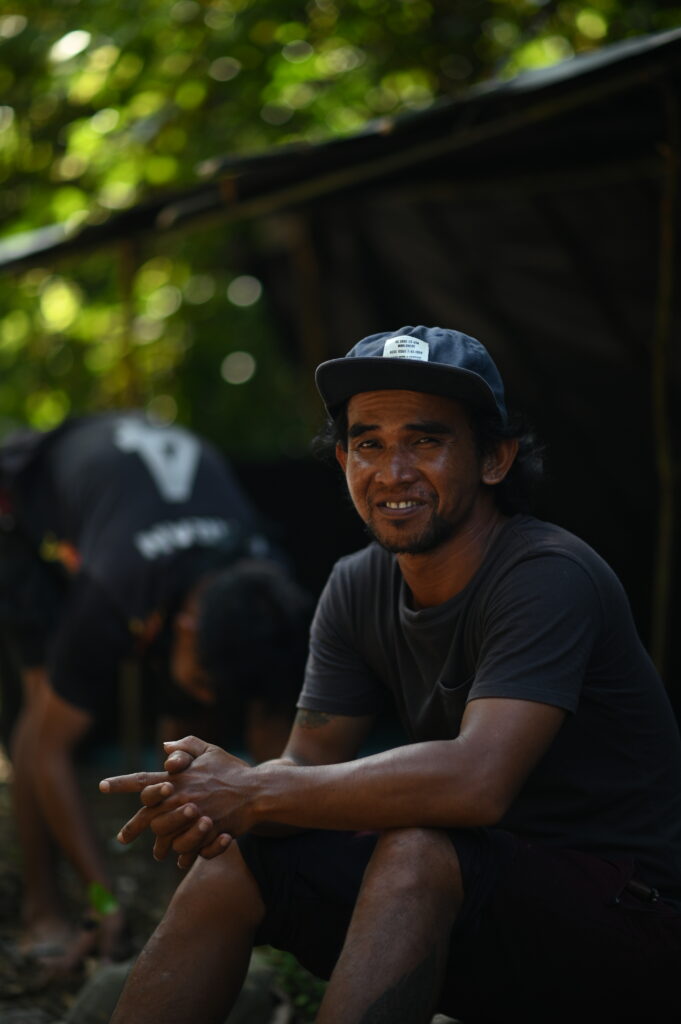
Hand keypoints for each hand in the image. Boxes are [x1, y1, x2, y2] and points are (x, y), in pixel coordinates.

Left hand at [99, 736, 253, 864]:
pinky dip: (182, 855)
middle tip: (122, 839)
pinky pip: (186, 849)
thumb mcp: (210, 750)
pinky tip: (179, 859)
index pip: (143, 781)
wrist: (257, 791)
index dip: (120, 784)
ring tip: (156, 852)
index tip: (101, 786)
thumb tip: (164, 748)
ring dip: (159, 845)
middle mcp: (181, 798)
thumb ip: (187, 745)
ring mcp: (192, 817)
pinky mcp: (205, 833)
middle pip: (148, 815)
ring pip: (164, 835)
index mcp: (178, 778)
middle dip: (133, 828)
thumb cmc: (232, 769)